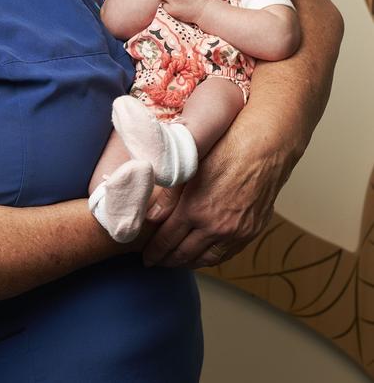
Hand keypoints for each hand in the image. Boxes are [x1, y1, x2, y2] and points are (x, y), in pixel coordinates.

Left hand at [140, 131, 283, 268]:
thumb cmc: (226, 148)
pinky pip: (228, 254)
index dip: (154, 251)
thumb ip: (168, 195)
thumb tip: (151, 216)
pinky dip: (212, 259)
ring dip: (189, 263)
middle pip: (185, 254)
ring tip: (177, 261)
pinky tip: (204, 255)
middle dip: (168, 260)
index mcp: (195, 209)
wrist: (264, 149)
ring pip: (207, 259)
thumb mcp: (189, 166)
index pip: (167, 240)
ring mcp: (236, 232)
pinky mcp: (251, 231)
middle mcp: (215, 227)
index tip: (146, 257)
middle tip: (157, 262)